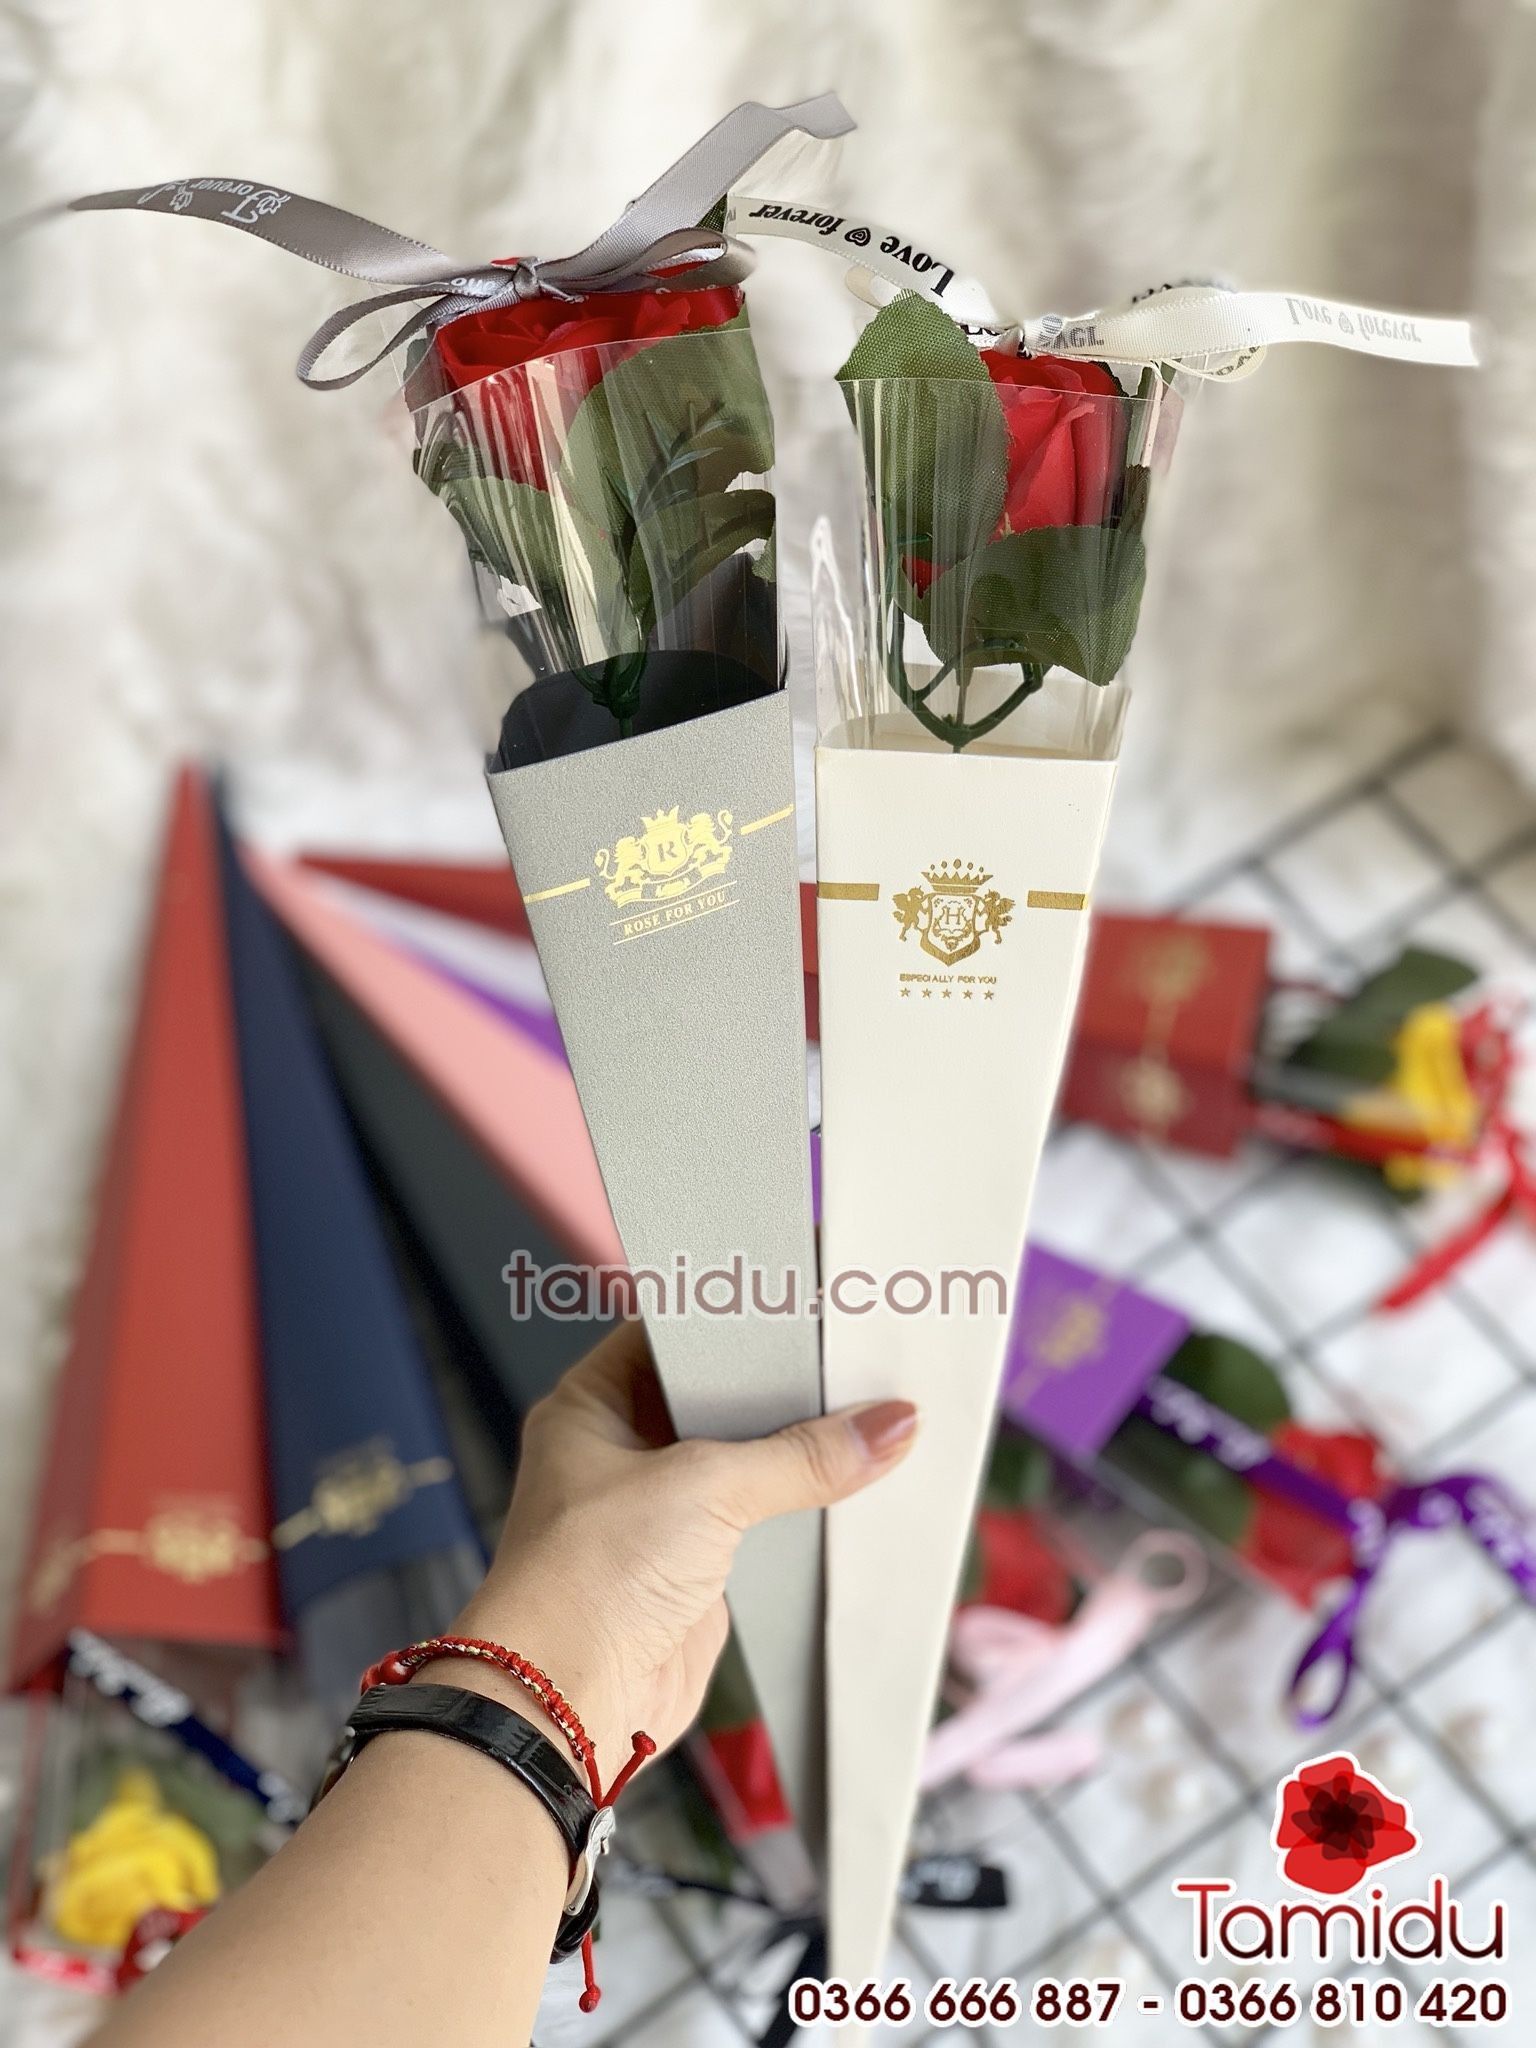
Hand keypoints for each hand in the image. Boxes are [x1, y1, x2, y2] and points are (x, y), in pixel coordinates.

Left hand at [436, 1321, 916, 1769]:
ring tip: (866, 1410)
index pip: (673, 1334)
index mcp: (593, 1404)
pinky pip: (757, 1518)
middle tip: (852, 1351)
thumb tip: (886, 1424)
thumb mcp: (703, 1489)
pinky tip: (850, 1483)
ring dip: (794, 1449)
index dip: (736, 1319)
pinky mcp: (692, 1564)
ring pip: (741, 1459)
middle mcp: (620, 1450)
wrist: (565, 1705)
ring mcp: (656, 1510)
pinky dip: (799, 1505)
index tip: (806, 1301)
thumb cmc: (587, 1580)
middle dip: (779, 1385)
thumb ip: (801, 1456)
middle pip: (715, 1397)